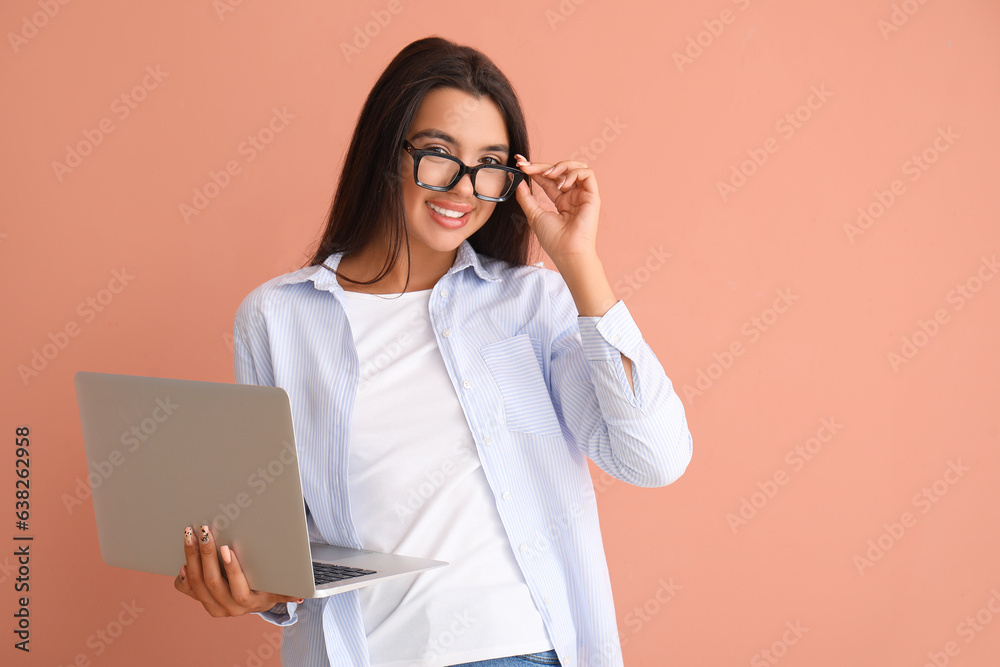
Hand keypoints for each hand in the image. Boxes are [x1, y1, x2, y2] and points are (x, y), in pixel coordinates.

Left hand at [174, 525, 302, 616]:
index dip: (232, 570)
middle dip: (205, 555)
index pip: (238, 589)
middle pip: (212, 583)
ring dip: (191, 557)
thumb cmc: (265, 588)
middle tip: (203, 532)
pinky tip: (182, 558)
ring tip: (190, 535)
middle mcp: (226, 608)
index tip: (227, 549)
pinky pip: (185, 589)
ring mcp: (210, 605)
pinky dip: (182, 574)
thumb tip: (304, 595)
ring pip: (196, 583)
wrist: (251, 602)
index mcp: (246, 604)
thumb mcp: (277, 589)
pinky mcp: (199, 599)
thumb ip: (288, 591)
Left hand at [513, 155, 600, 262]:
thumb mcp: (534, 214)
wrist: (568, 251)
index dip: (535, 170)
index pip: (548, 179)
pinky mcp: (592, 196)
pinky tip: (563, 184)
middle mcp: (573, 196)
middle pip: (559, 171)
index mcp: (561, 201)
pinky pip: (588, 174)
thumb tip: (518, 181)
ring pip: (576, 167)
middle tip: (526, 165)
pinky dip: (574, 174)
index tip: (520, 164)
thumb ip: (526, 197)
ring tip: (548, 174)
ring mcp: (583, 195)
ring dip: (561, 166)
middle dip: (542, 165)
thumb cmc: (553, 239)